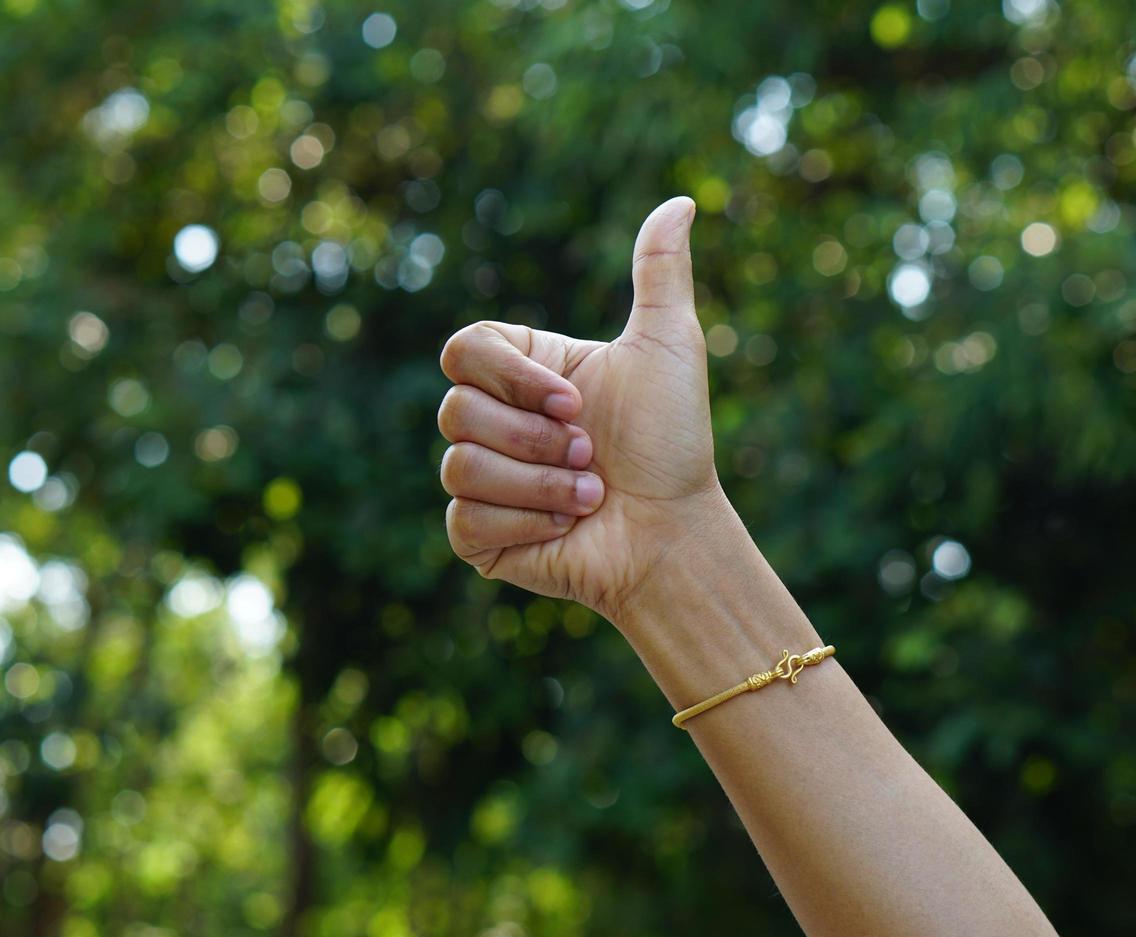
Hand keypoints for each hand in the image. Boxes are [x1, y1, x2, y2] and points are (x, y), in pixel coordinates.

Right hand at [437, 197, 732, 620]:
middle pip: (455, 410)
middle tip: (592, 456)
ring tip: (591, 497)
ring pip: (459, 466)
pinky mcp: (479, 535)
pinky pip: (464, 519)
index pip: (464, 350)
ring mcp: (482, 480)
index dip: (512, 378)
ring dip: (540, 485)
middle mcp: (496, 421)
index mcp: (525, 372)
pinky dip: (525, 523)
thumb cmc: (674, 443)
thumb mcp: (669, 347)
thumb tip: (680, 202)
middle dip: (536, 439)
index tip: (574, 401)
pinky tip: (566, 529)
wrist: (675, 533)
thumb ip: (659, 272)